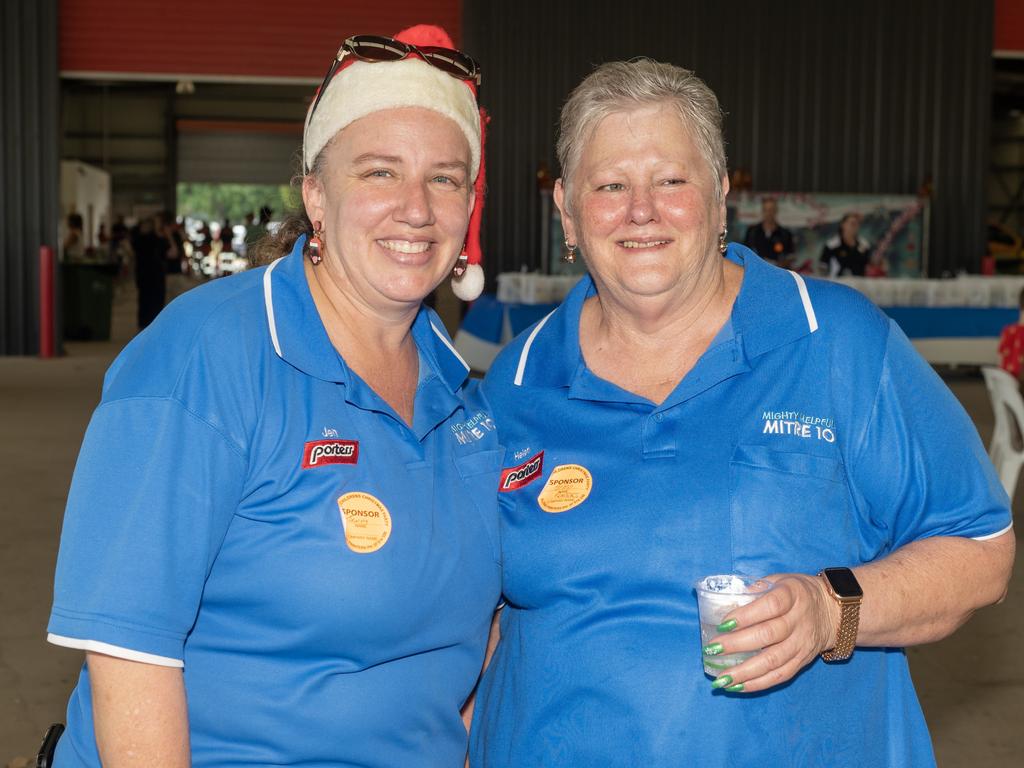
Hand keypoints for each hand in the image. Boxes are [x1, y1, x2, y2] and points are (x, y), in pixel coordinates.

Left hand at [701, 573, 838, 692]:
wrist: (833, 610)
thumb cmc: (796, 592)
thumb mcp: (778, 580)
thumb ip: (755, 589)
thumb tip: (726, 602)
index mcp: (792, 594)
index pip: (770, 606)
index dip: (746, 615)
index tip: (723, 624)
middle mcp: (799, 620)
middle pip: (769, 635)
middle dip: (737, 645)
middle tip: (712, 650)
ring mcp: (802, 643)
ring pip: (774, 661)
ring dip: (745, 672)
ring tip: (721, 679)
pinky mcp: (803, 661)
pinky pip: (781, 676)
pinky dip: (758, 683)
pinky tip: (737, 687)